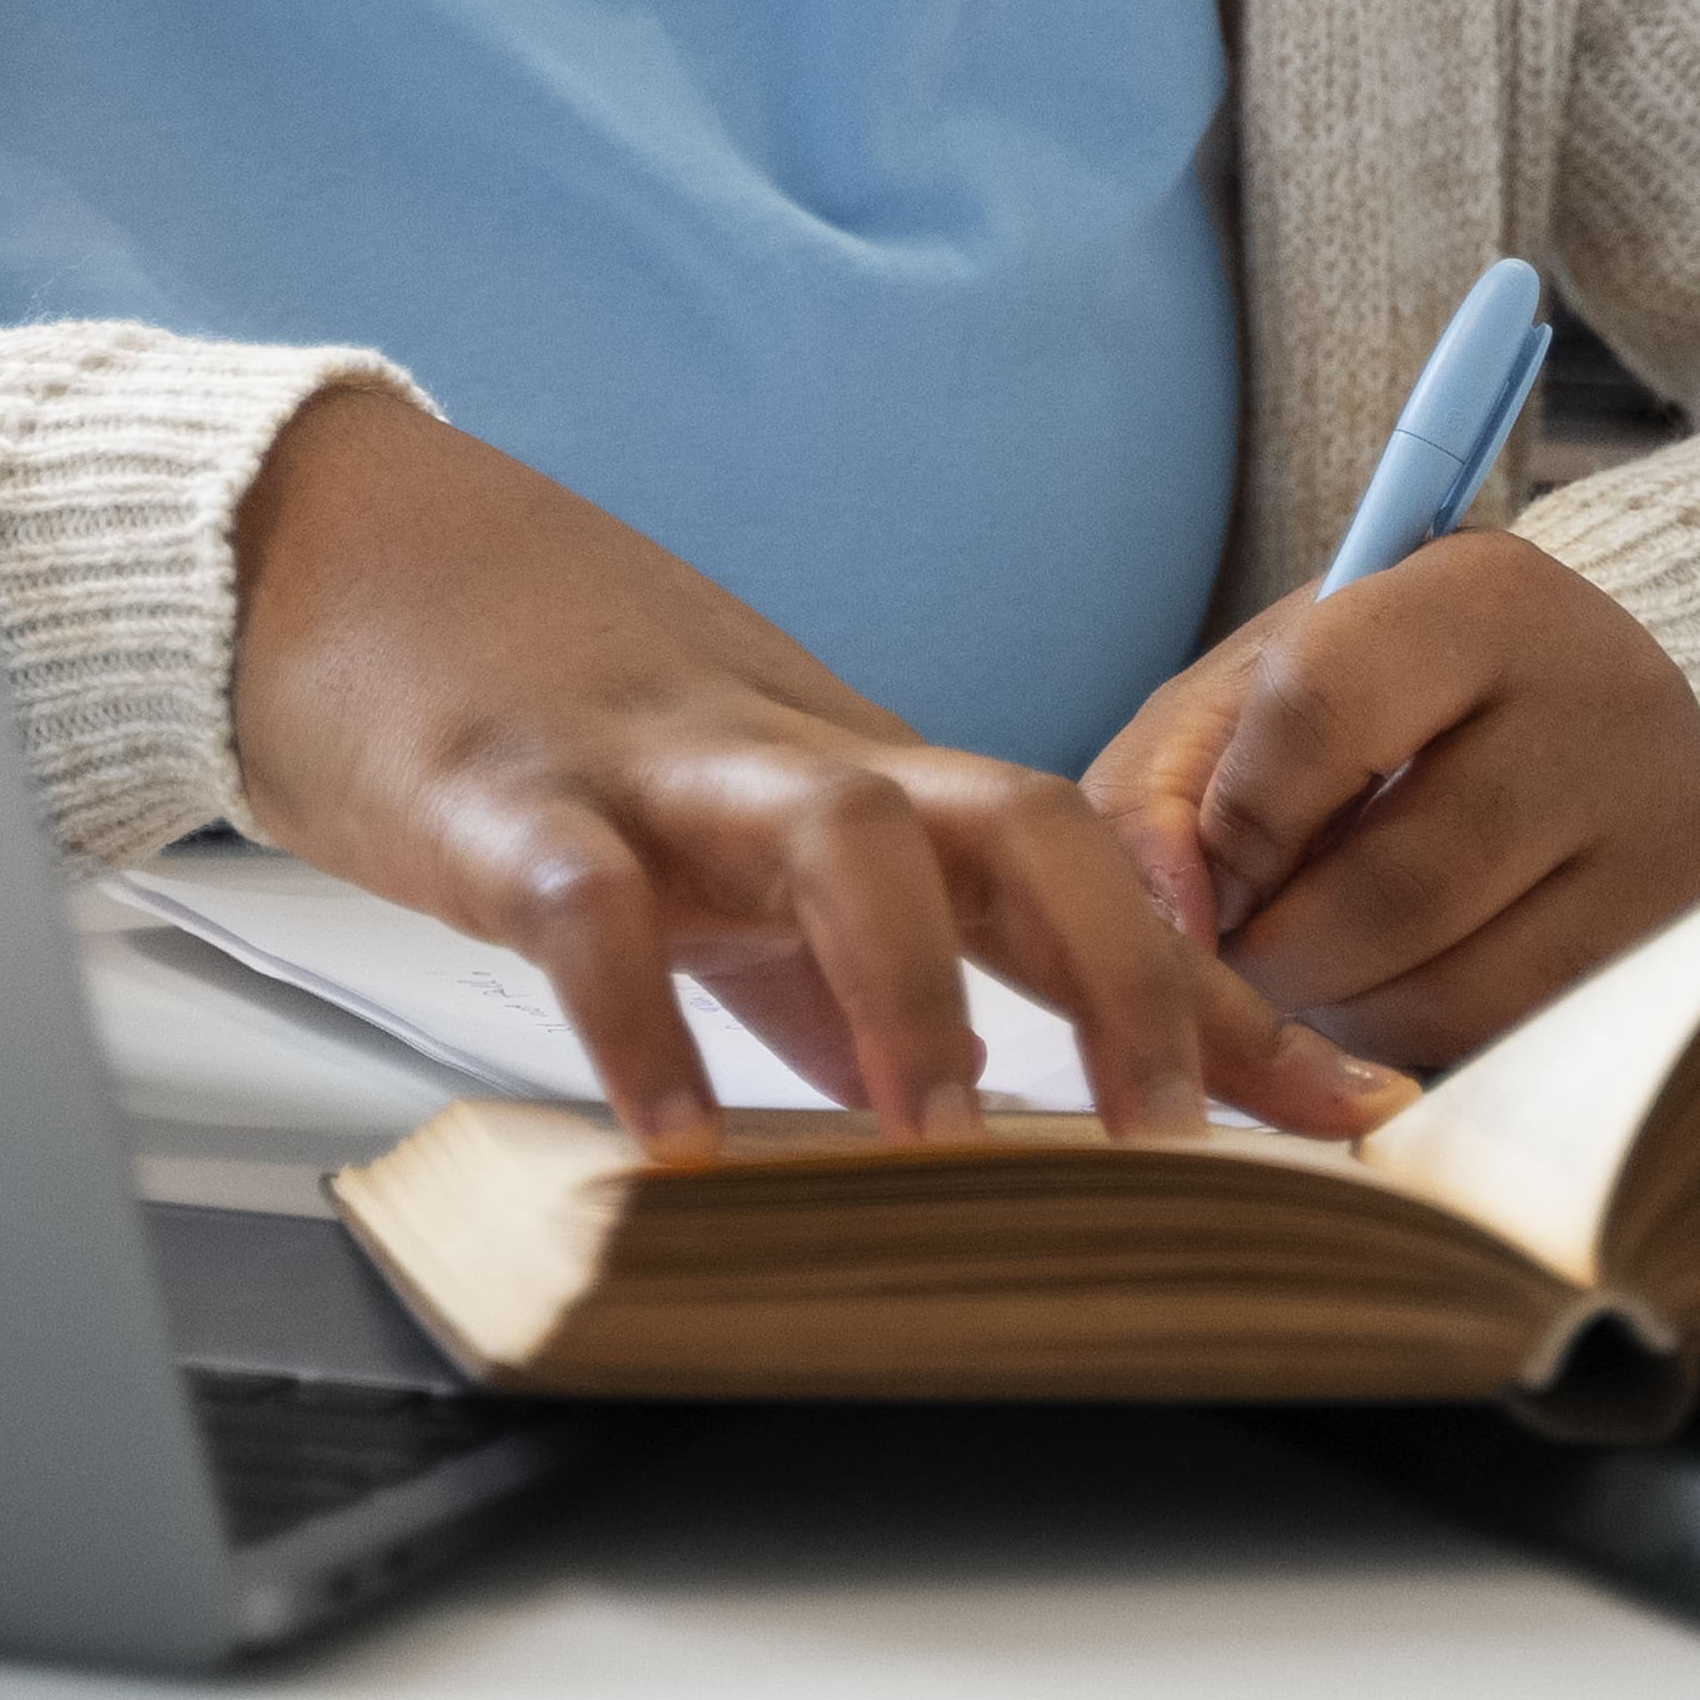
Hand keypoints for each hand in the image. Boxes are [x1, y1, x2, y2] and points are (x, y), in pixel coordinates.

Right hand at [219, 386, 1394, 1167]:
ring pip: (839, 837)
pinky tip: (671, 1149)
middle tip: (1183, 1145)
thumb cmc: (545, 708)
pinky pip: (590, 908)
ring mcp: (656, 773)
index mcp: (865, 780)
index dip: (1227, 998)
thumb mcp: (720, 847)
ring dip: (912, 993)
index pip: (1090, 876)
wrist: (337, 548)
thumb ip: (829, 984)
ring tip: (949, 1151)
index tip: (1362, 1113)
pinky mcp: (505, 801)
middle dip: (1127, 975)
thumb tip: (939, 1114)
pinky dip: (636, 1024)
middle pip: (1014, 820)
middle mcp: (793, 763)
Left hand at [1079, 531, 1699, 1073]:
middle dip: (1280, 953)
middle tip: (1244, 959)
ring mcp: (1667, 822)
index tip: (1201, 883)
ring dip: (1342, 1014)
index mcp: (1481, 592)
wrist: (1543, 722)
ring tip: (1320, 972)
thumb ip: (1161, 796)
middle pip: (1392, 883)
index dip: (1233, 829)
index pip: (1322, 710)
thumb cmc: (1360, 710)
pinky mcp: (1682, 933)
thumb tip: (1177, 931)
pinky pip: (1514, 1040)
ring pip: (1453, 985)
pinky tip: (1399, 991)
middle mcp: (1608, 690)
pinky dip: (1421, 1042)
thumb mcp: (1244, 702)